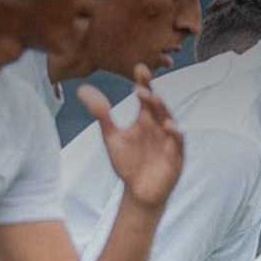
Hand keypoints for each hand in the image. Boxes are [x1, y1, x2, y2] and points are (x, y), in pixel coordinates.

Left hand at [79, 64, 182, 209]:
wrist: (138, 193)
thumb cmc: (129, 163)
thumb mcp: (112, 137)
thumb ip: (101, 114)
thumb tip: (82, 89)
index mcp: (146, 118)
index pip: (145, 96)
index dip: (143, 82)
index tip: (138, 68)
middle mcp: (159, 125)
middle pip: (157, 106)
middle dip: (150, 95)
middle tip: (140, 85)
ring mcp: (169, 140)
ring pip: (169, 120)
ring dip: (163, 110)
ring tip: (154, 99)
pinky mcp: (176, 156)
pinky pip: (178, 143)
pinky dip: (176, 134)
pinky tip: (170, 126)